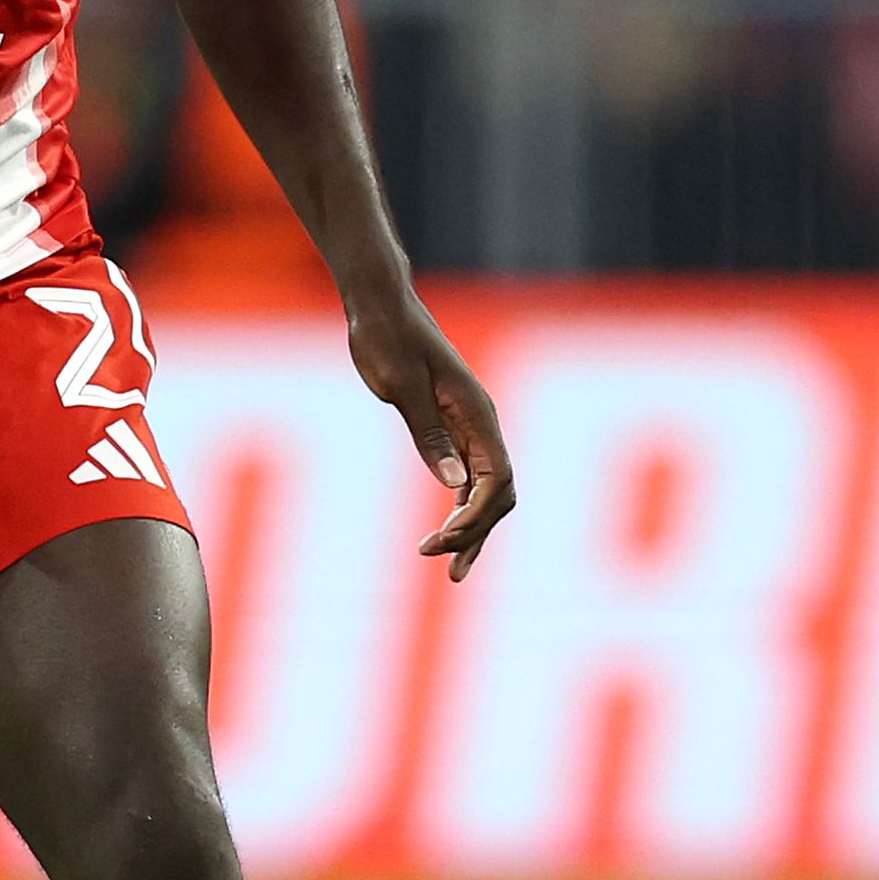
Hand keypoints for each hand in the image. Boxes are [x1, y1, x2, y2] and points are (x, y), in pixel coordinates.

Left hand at [349, 293, 513, 578]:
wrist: (379, 307)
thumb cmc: (387, 339)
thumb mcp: (402, 387)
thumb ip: (429, 435)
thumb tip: (456, 485)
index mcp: (475, 412)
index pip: (497, 479)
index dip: (477, 516)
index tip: (444, 539)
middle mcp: (480, 422)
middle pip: (499, 493)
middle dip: (477, 532)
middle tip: (444, 568)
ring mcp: (468, 426)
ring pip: (486, 490)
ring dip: (472, 530)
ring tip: (451, 572)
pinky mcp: (451, 427)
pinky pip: (468, 478)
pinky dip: (461, 510)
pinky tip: (446, 535)